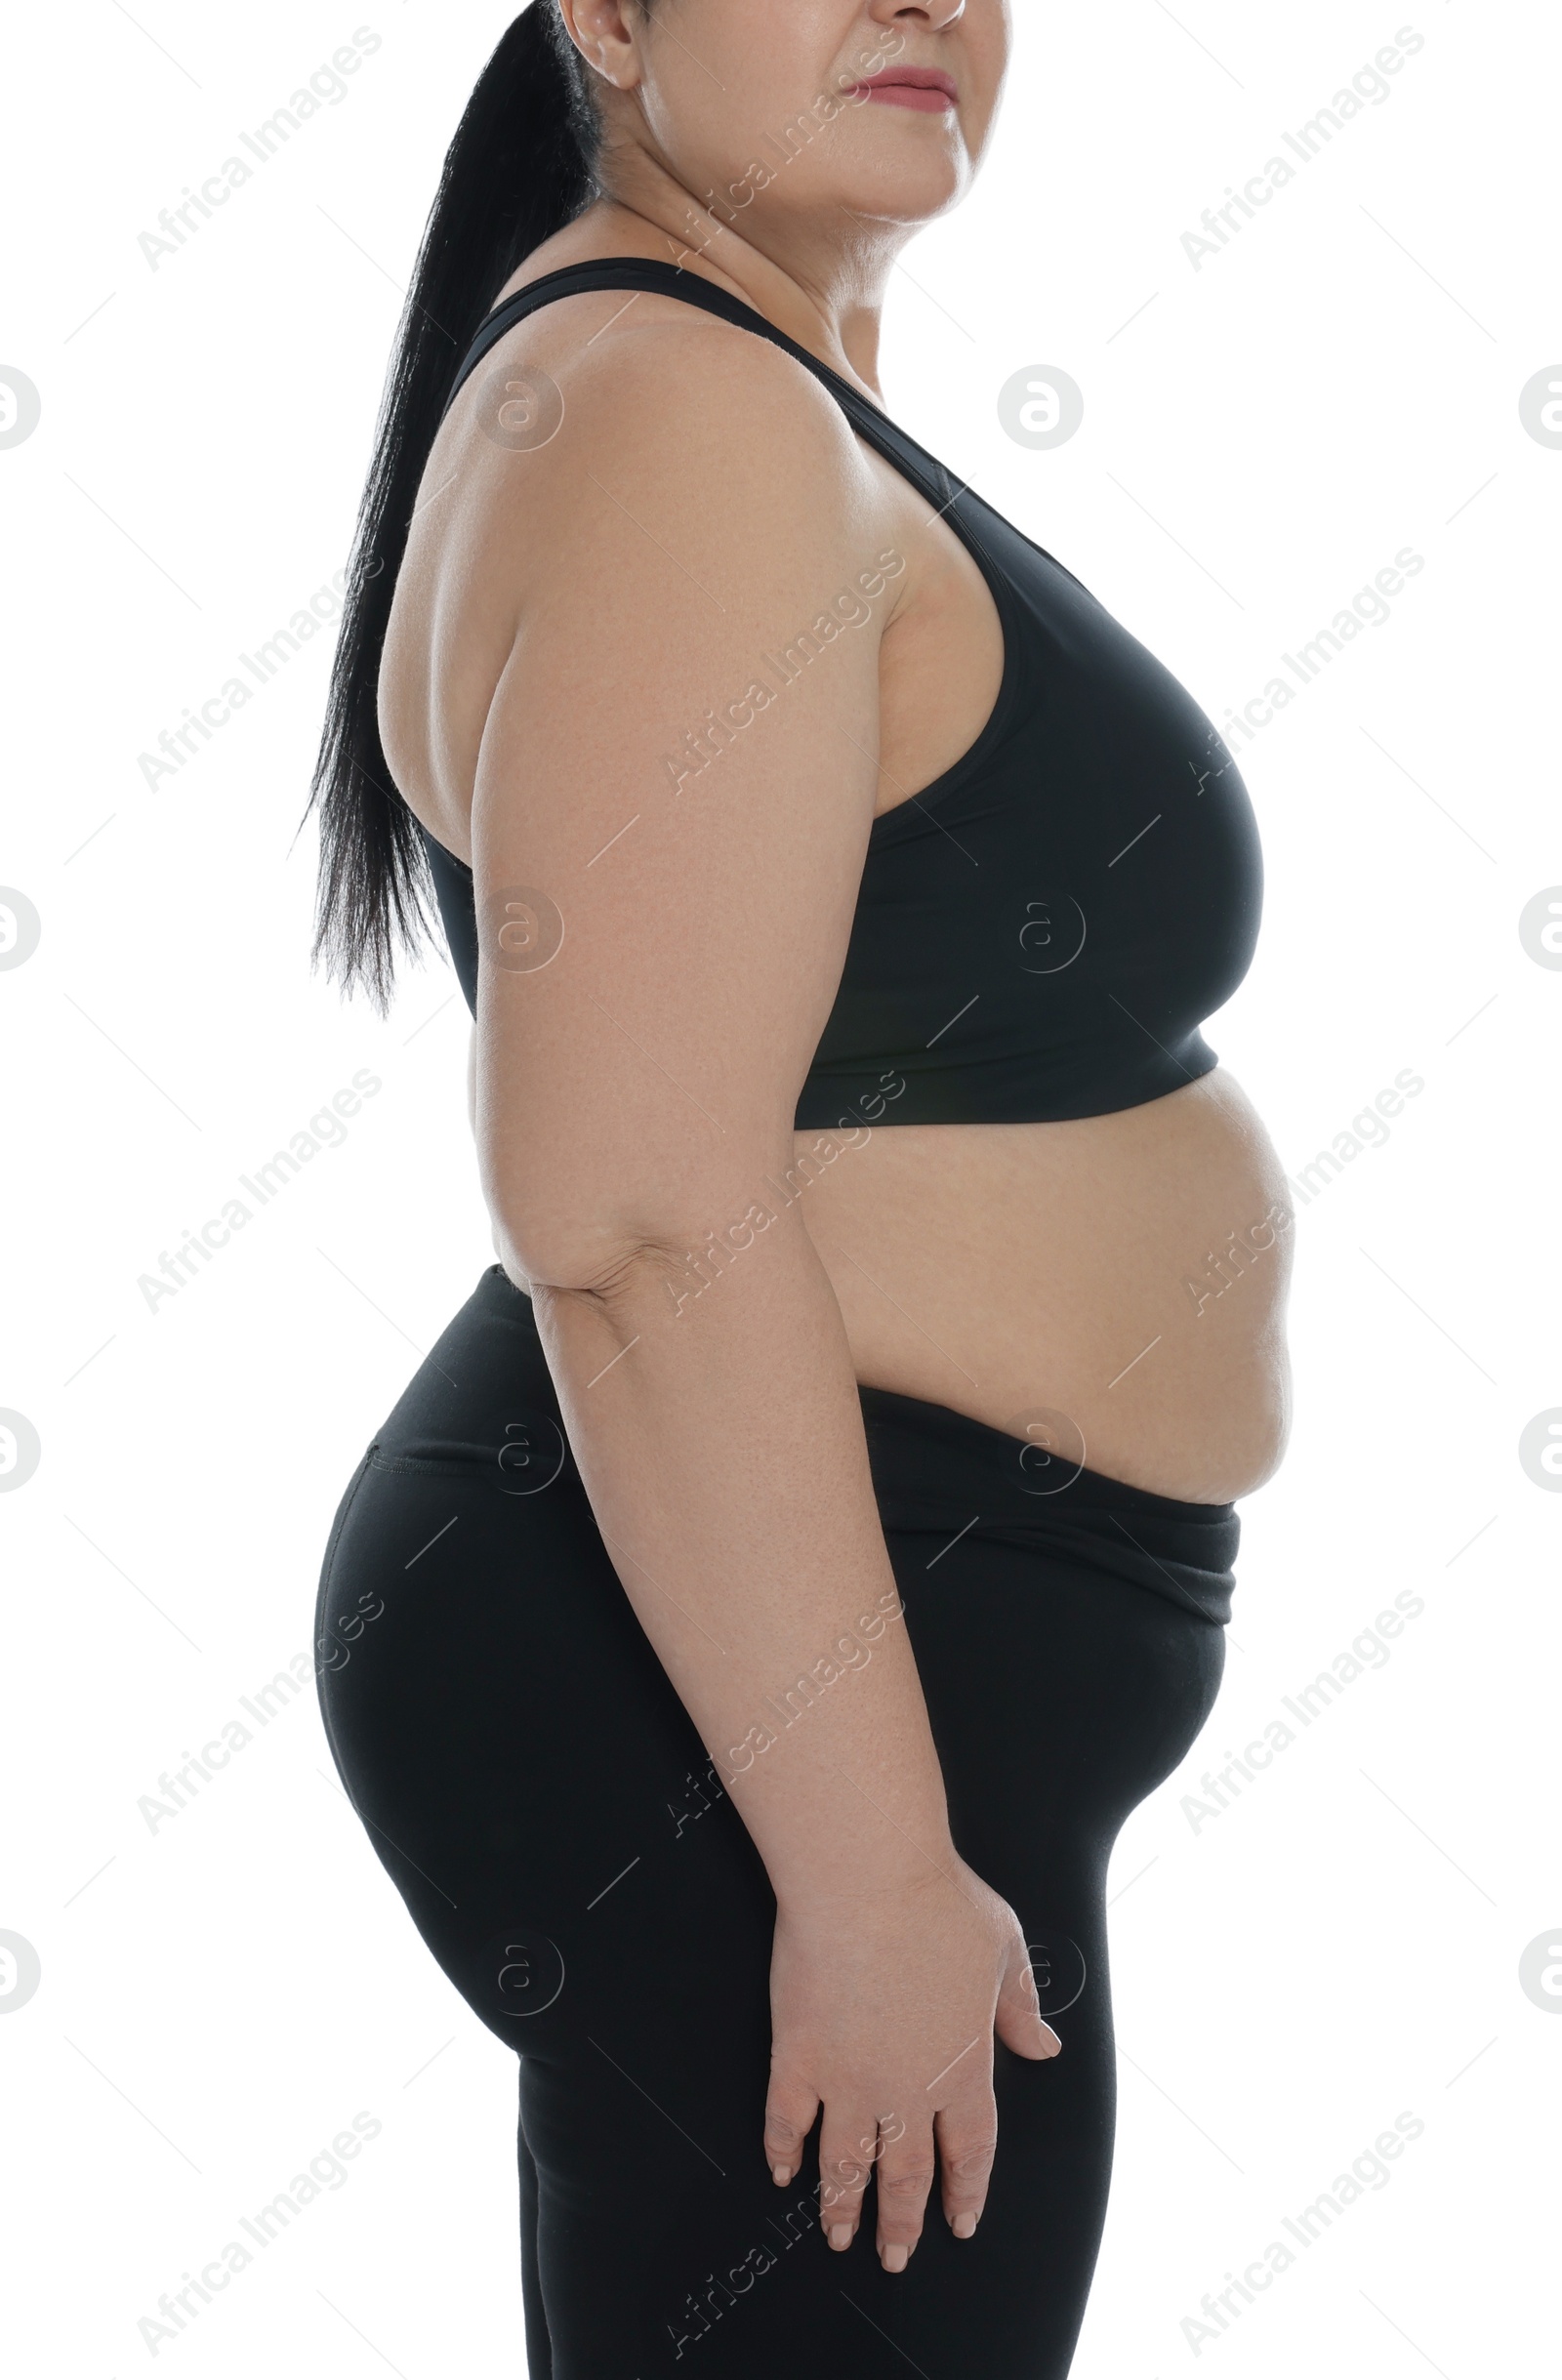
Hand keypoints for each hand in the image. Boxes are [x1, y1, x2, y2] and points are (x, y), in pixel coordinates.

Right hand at [763, 1857, 1059, 2269]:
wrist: (867, 1879)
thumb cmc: (940, 1903)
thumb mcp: (1004, 1950)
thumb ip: (1021, 2008)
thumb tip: (1045, 2048)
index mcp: (963, 2069)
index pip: (969, 2151)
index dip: (964, 2191)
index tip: (959, 2223)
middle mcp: (907, 2091)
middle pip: (906, 2175)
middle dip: (901, 2223)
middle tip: (893, 2257)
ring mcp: (848, 2080)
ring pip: (846, 2164)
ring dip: (843, 2206)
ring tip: (837, 2237)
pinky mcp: (798, 2058)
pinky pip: (788, 2121)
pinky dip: (785, 2152)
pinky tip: (784, 2173)